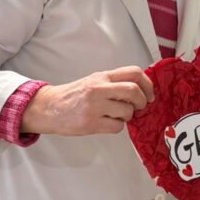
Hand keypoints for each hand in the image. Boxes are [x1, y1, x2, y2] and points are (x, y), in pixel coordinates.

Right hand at [21, 67, 153, 135]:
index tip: (150, 94)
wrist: (49, 107)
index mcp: (102, 77)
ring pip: (127, 111)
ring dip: (128, 116)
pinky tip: (108, 123)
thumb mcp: (94, 81)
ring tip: (117, 115)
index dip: (148, 84)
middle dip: (142, 101)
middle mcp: (99, 89)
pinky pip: (117, 126)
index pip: (134, 72)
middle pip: (134, 91)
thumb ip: (114, 83)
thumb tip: (140, 90)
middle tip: (139, 107)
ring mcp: (94, 106)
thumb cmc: (73, 96)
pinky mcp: (91, 123)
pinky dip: (118, 126)